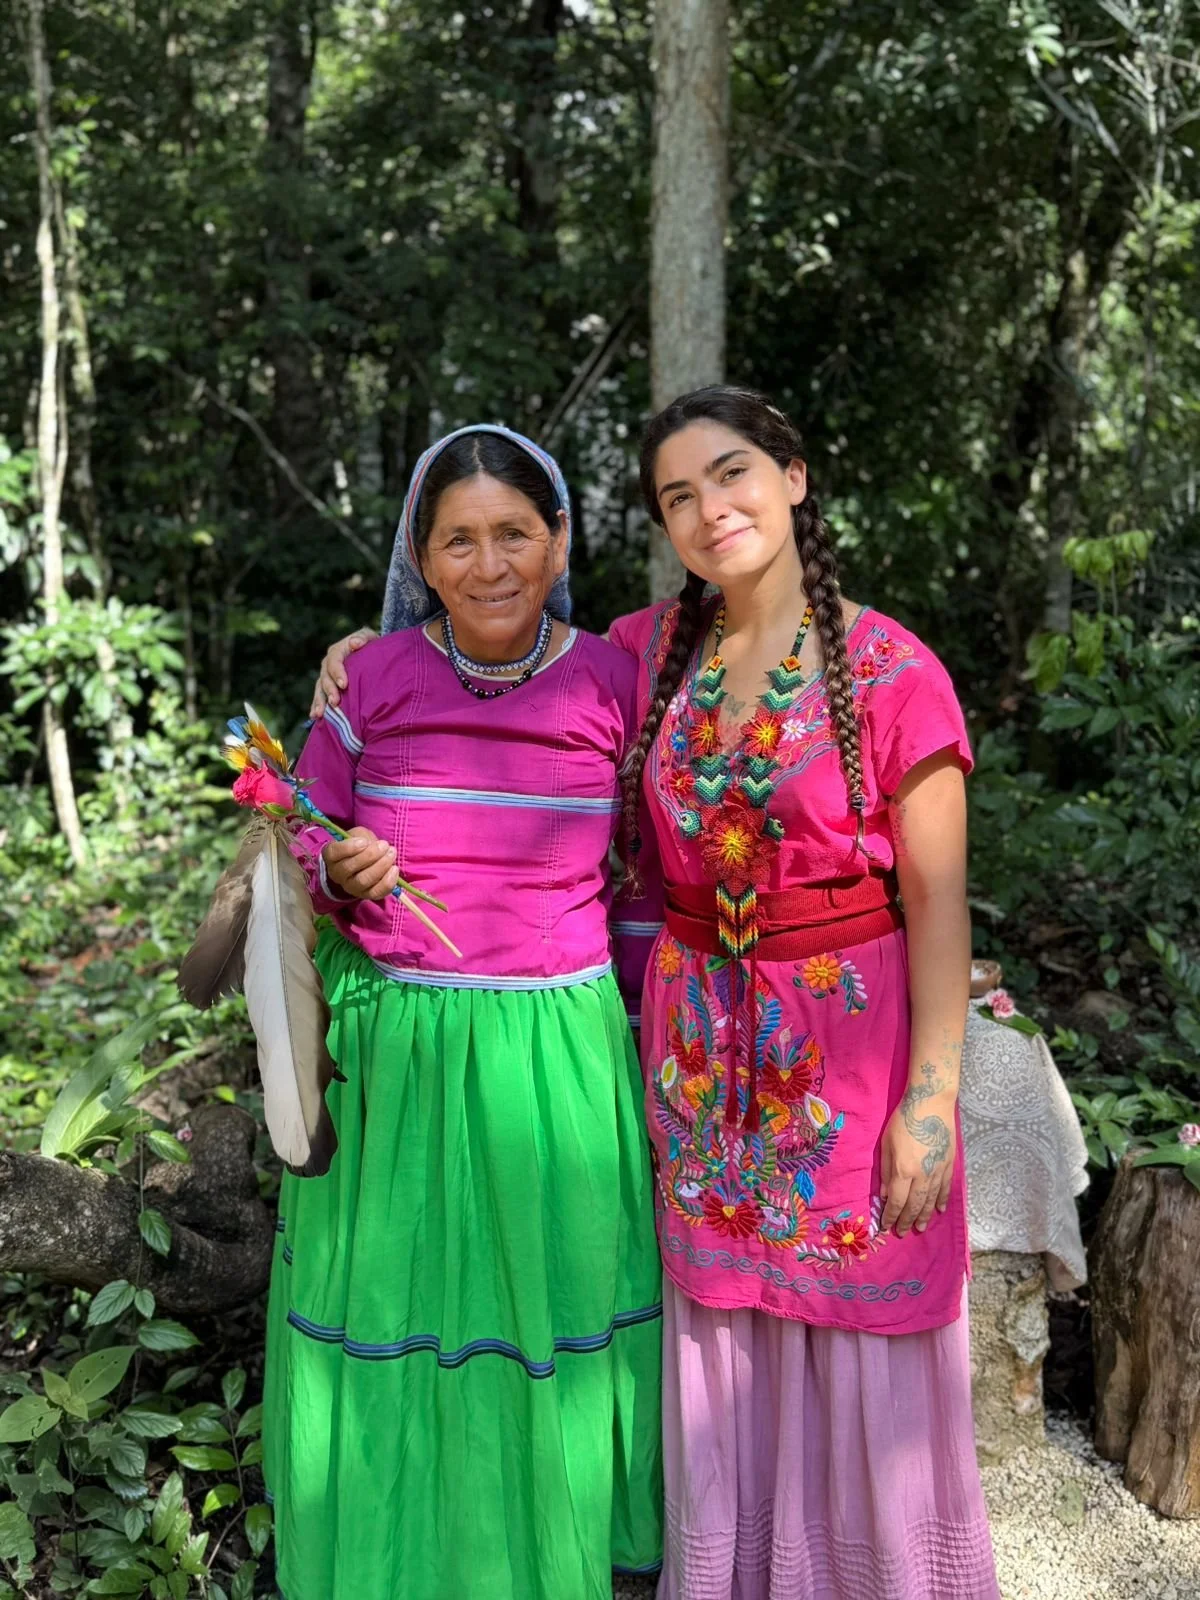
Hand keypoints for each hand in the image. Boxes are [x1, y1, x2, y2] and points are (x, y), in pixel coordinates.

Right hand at [310, 628, 376, 717]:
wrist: (373, 656)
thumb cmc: (372, 646)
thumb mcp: (370, 638)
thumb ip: (363, 638)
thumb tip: (354, 643)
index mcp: (338, 650)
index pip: (334, 660)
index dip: (337, 672)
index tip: (344, 685)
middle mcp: (329, 664)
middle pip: (325, 677)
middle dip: (329, 690)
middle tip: (335, 702)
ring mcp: (327, 677)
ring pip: (320, 689)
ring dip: (319, 701)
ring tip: (320, 713)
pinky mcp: (328, 688)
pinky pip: (320, 697)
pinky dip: (316, 706)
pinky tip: (315, 717)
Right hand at [323, 827, 398, 900]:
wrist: (362, 865)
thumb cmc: (359, 846)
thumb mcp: (358, 835)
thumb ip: (363, 837)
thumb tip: (373, 845)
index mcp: (332, 856)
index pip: (333, 853)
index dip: (348, 847)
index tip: (364, 842)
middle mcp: (338, 874)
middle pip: (349, 868)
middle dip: (370, 855)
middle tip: (384, 845)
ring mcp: (351, 887)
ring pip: (363, 881)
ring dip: (380, 866)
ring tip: (391, 854)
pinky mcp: (366, 895)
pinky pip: (376, 892)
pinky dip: (388, 881)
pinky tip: (394, 869)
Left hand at [879, 1081, 956, 1237]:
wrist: (931, 1104)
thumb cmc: (903, 1120)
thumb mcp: (886, 1144)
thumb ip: (885, 1171)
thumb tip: (884, 1194)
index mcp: (903, 1170)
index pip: (896, 1201)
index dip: (891, 1216)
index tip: (886, 1227)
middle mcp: (922, 1175)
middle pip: (914, 1205)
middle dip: (907, 1220)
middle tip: (903, 1232)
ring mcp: (938, 1171)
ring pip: (931, 1200)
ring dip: (924, 1216)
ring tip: (919, 1228)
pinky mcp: (949, 1165)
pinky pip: (945, 1188)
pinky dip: (942, 1201)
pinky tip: (939, 1210)